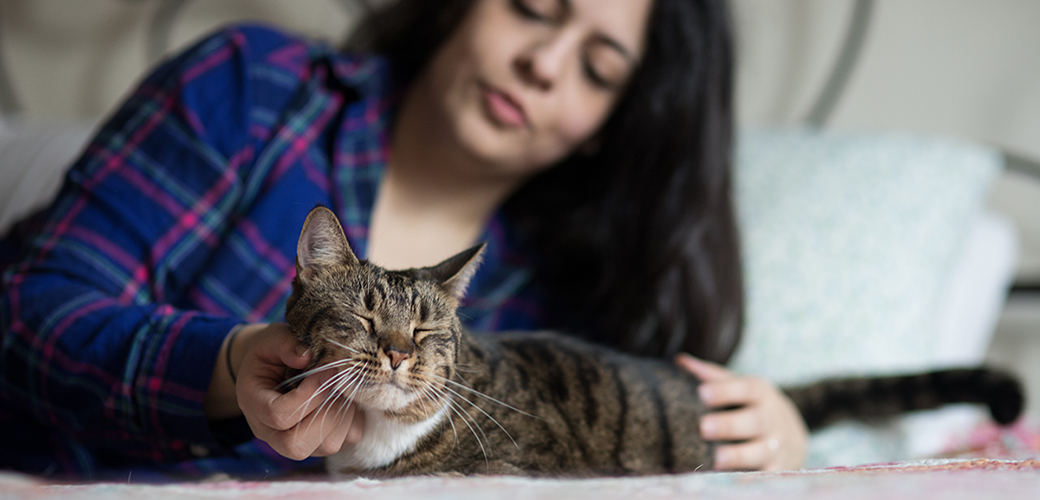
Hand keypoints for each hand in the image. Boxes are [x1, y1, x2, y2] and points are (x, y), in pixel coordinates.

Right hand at [234, 323, 364, 459]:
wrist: (275, 367)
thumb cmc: (274, 352)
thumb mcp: (274, 338)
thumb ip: (286, 344)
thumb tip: (307, 356)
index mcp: (254, 404)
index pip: (277, 415)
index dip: (308, 395)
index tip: (328, 371)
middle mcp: (270, 432)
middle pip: (296, 445)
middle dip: (326, 413)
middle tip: (338, 383)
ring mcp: (296, 442)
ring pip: (327, 446)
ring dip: (343, 415)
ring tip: (343, 387)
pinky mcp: (322, 443)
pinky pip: (347, 441)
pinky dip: (355, 419)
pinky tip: (348, 397)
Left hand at [676, 354, 806, 470]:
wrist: (794, 435)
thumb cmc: (753, 406)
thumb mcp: (740, 386)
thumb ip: (712, 376)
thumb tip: (680, 361)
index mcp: (762, 393)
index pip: (746, 389)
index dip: (724, 391)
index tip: (701, 393)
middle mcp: (773, 418)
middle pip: (754, 421)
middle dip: (729, 425)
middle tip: (703, 427)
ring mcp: (777, 446)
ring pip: (761, 451)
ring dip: (739, 456)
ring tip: (716, 458)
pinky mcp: (778, 469)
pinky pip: (767, 476)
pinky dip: (752, 479)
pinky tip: (733, 482)